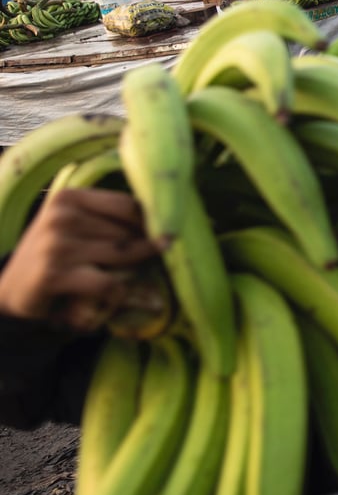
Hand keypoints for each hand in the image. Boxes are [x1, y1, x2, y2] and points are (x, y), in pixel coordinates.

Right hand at [0, 190, 156, 331]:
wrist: (12, 291)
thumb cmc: (56, 256)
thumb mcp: (77, 228)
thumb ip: (111, 220)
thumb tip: (165, 226)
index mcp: (69, 198)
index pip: (128, 205)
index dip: (152, 224)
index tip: (164, 236)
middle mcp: (61, 217)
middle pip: (128, 232)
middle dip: (143, 250)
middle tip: (148, 263)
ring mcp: (56, 246)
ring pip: (123, 255)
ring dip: (133, 271)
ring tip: (129, 278)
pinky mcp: (54, 275)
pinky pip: (109, 283)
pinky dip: (118, 292)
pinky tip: (113, 295)